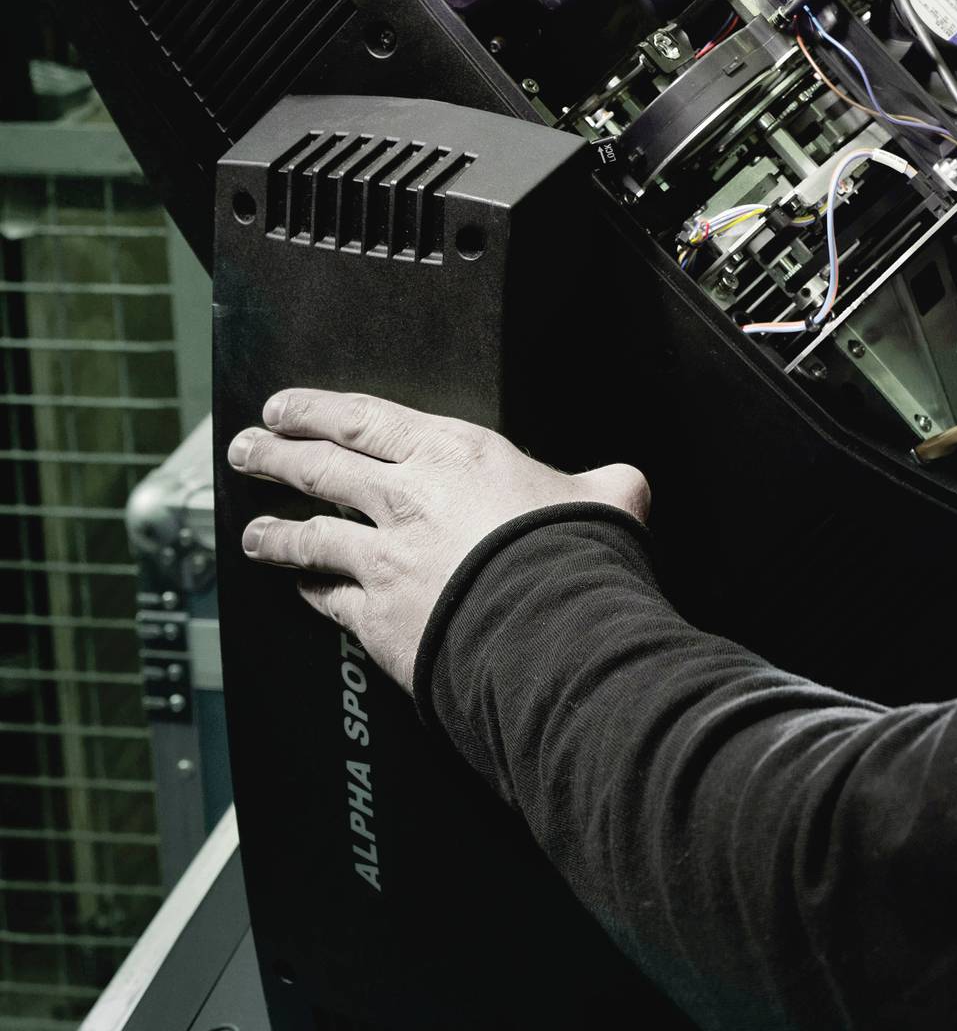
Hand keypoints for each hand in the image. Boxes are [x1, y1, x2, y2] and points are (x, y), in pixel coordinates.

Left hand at [230, 388, 649, 692]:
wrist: (548, 631)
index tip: (286, 407)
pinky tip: (301, 590)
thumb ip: (604, 483)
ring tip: (253, 530)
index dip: (318, 409)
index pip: (366, 419)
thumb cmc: (573, 557)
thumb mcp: (606, 496)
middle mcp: (408, 499)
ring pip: (311, 535)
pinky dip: (311, 591)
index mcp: (455, 453)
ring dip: (276, 529)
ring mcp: (384, 559)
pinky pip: (330, 600)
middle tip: (249, 447)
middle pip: (323, 468)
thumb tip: (625, 486)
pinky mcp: (377, 618)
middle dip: (277, 454)